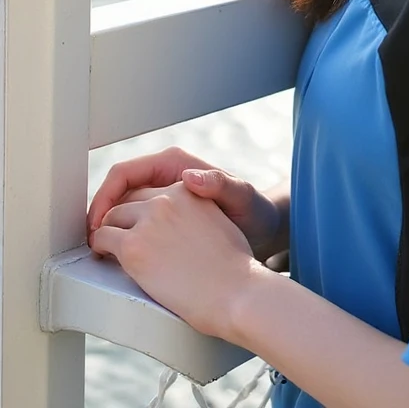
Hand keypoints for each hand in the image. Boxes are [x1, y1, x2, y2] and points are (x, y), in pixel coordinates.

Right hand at [87, 147, 284, 262]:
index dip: (103, 198)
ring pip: (124, 207)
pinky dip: (125, 235)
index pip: (124, 174)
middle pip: (118, 191)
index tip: (94, 225)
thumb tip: (189, 177)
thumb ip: (218, 185)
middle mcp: (165, 176)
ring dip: (109, 227)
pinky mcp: (166, 215)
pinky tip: (122, 257)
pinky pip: (136, 221)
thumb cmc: (253, 209)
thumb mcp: (239, 196)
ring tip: (100, 253)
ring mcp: (165, 195)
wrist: (262, 226)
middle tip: (90, 245)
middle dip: (100, 215)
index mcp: (174, 164)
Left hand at [89, 180, 261, 338]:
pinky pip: (102, 238)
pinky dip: (99, 246)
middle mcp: (168, 198)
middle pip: (129, 200)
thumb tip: (176, 228)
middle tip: (116, 237)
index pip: (152, 190)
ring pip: (111, 217)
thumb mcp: (216, 223)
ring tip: (109, 248)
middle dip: (120, 218)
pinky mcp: (133, 246)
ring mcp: (149, 220)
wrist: (235, 292)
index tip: (134, 222)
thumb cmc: (231, 268)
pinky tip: (104, 256)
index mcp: (189, 190)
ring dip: (108, 232)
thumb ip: (192, 214)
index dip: (140, 209)